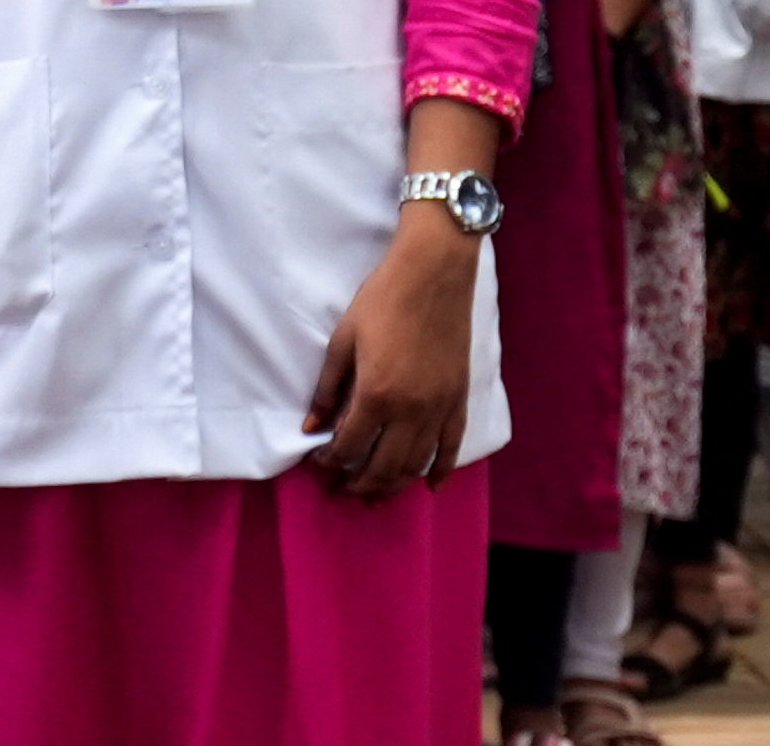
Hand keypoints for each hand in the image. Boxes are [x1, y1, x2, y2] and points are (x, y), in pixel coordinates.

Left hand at [304, 214, 480, 488]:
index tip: (318, 462)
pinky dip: (440, 470)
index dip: (330, 460)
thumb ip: (328, 388)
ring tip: (376, 494)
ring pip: (416, 464)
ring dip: (394, 484)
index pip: (349, 446)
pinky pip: (452, 447)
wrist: (433, 275)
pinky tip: (429, 485)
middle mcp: (411, 411)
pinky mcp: (459, 401)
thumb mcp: (343, 341)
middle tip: (343, 492)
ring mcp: (439, 409)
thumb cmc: (382, 301)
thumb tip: (310, 425)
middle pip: (383, 466)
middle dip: (359, 483)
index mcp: (376, 395)